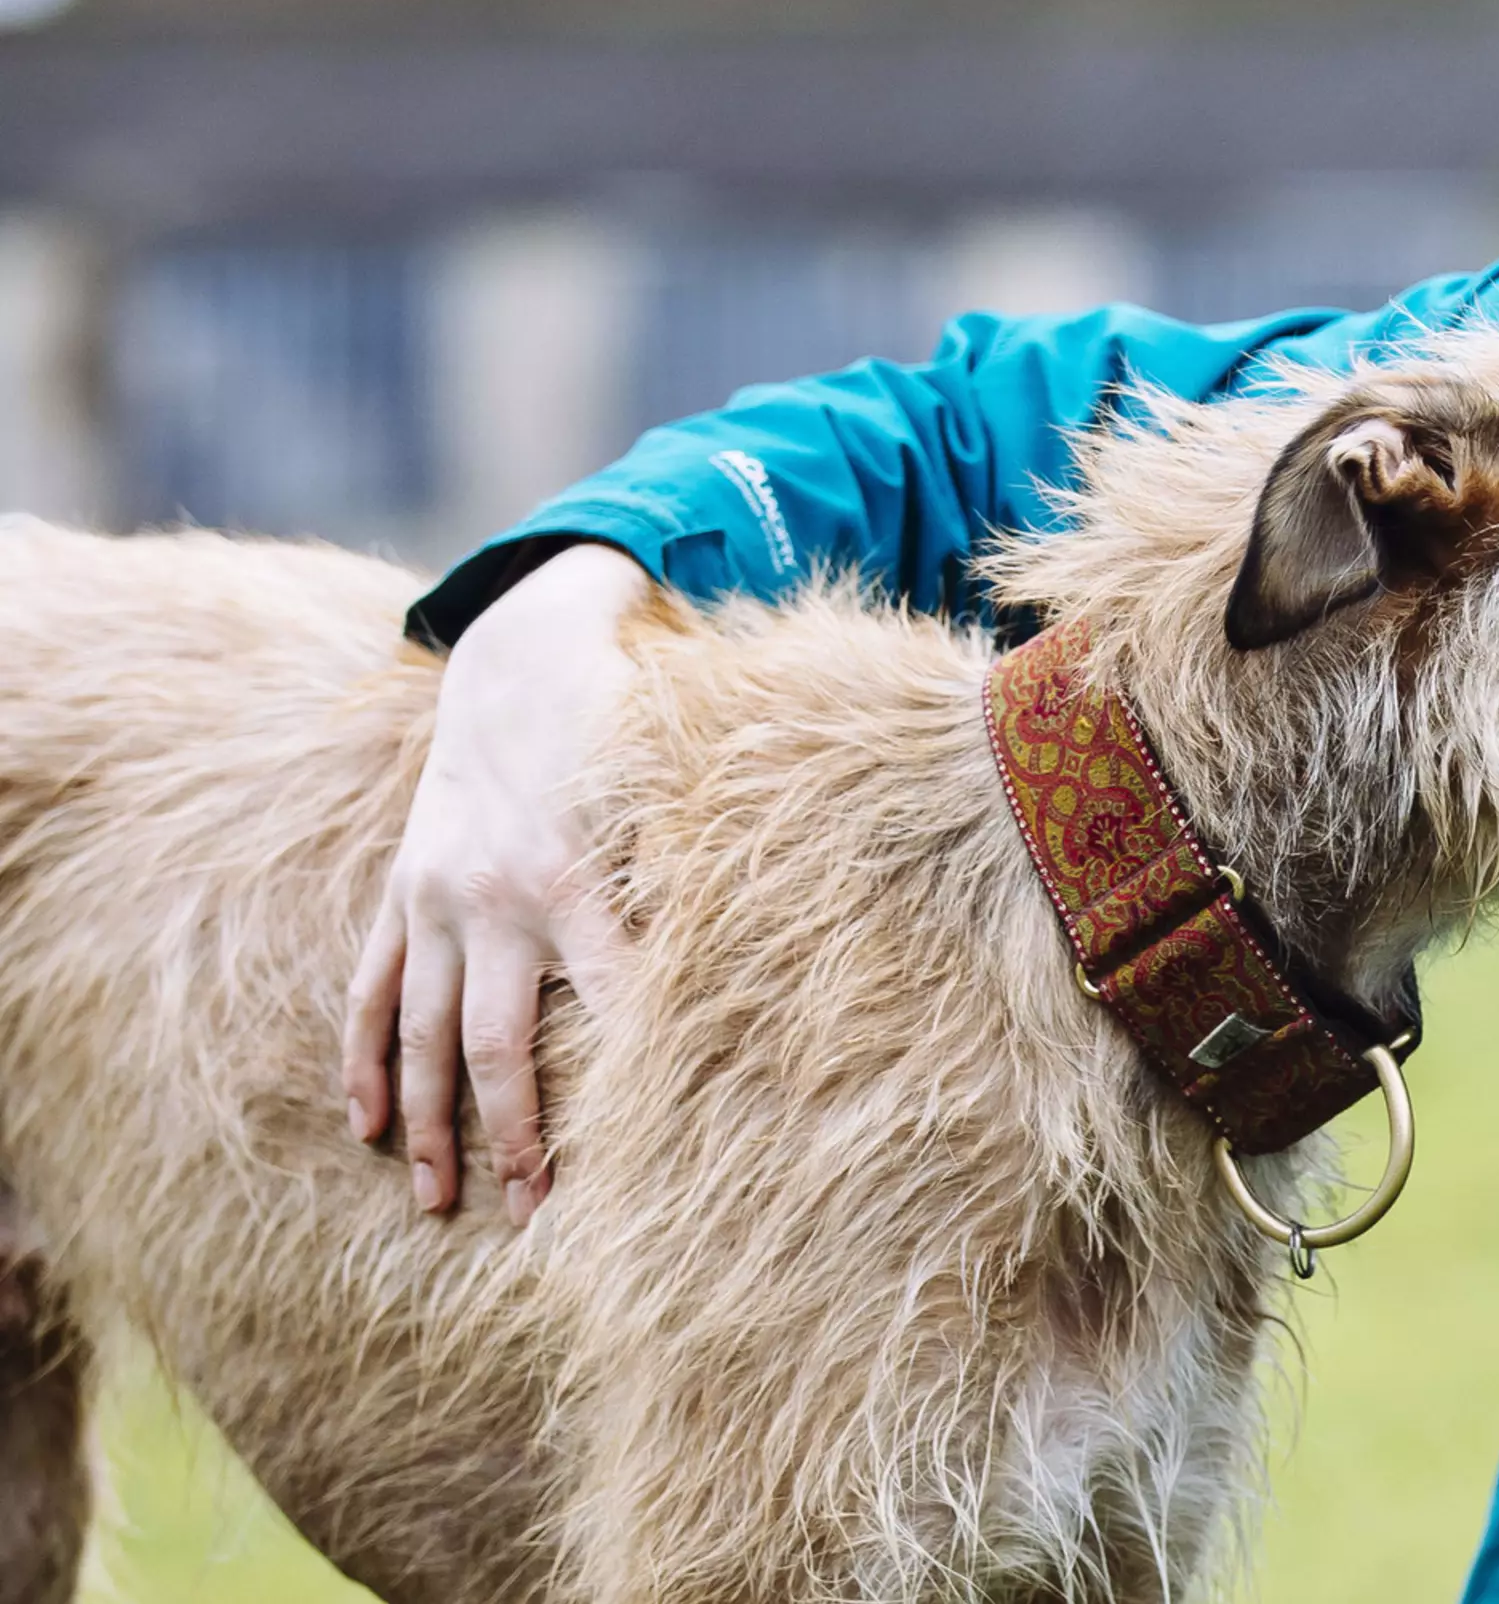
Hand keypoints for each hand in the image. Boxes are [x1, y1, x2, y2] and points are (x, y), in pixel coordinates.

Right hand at [343, 543, 645, 1224]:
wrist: (520, 656)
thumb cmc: (624, 732)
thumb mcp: (670, 790)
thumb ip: (698, 869)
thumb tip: (762, 947)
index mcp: (574, 878)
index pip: (608, 1002)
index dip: (627, 1082)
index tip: (647, 1158)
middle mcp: (495, 896)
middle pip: (496, 1046)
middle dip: (514, 1136)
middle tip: (531, 1216)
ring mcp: (435, 898)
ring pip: (425, 1034)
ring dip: (429, 1124)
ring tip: (439, 1202)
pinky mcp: (401, 891)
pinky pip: (371, 991)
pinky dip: (364, 1060)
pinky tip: (364, 1127)